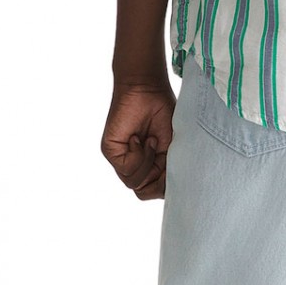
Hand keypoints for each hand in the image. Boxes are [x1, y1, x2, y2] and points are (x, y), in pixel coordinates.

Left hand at [100, 78, 176, 199]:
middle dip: (158, 177)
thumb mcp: (175, 151)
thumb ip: (169, 174)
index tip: (174, 167)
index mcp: (149, 167)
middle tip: (163, 154)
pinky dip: (138, 156)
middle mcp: (134, 166)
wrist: (149, 90)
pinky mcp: (111, 151)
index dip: (165, 188)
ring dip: (148, 164)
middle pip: (144, 192)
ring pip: (134, 184)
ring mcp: (121, 160)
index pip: (153, 192)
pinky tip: (139, 138)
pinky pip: (126, 170)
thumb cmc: (165, 116)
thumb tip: (168, 193)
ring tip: (152, 142)